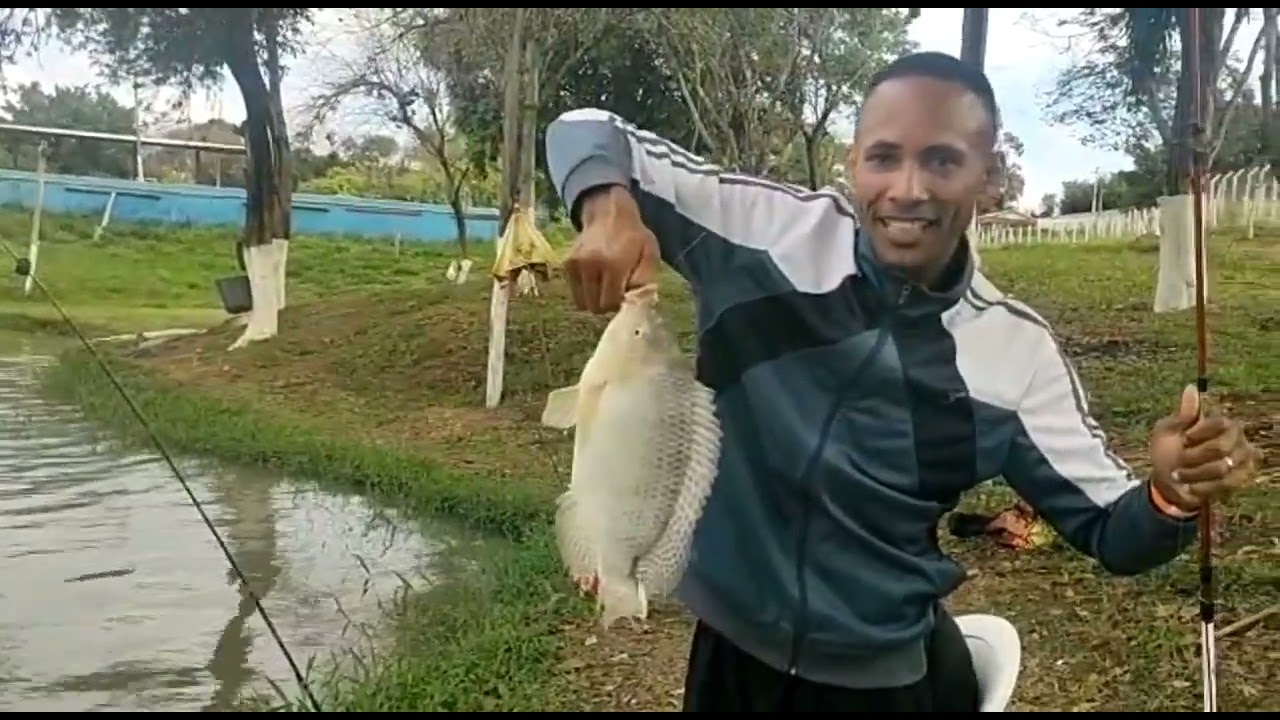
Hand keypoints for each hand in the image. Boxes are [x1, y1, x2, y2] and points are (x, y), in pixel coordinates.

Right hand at [564, 185, 659, 313]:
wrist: (609, 213)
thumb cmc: (634, 236)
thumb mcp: (649, 255)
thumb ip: (644, 282)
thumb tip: (633, 304)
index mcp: (614, 264)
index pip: (610, 303)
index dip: (619, 304)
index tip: (625, 294)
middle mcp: (591, 266)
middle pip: (595, 306)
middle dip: (607, 304)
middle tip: (616, 291)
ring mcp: (576, 265)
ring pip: (582, 303)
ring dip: (595, 300)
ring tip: (605, 285)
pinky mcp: (568, 264)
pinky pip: (574, 293)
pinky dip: (585, 291)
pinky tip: (596, 278)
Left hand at [1148, 385, 1263, 512]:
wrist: (1168, 481)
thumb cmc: (1167, 452)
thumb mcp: (1166, 431)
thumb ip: (1182, 415)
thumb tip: (1191, 388)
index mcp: (1220, 422)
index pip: (1220, 423)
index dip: (1200, 432)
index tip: (1184, 439)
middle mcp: (1236, 439)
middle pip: (1221, 447)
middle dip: (1194, 457)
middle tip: (1179, 459)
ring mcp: (1240, 460)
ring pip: (1221, 468)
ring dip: (1193, 473)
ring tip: (1179, 474)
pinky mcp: (1239, 479)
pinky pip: (1223, 484)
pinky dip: (1201, 486)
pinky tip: (1189, 485)